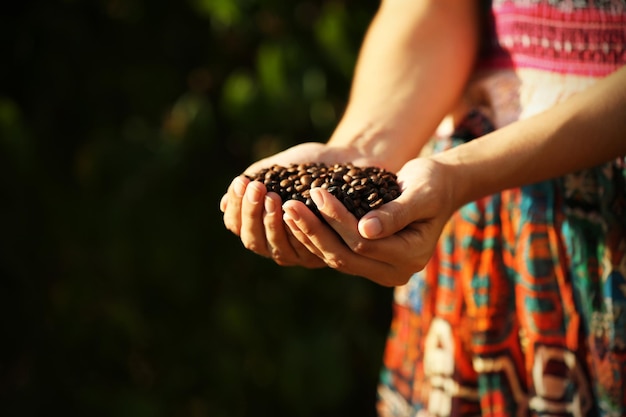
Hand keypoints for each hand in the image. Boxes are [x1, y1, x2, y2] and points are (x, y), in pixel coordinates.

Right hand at [220, 142, 379, 266]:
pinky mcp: (328, 255)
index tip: (241, 182)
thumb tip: (223, 204)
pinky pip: (309, 249)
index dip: (236, 208)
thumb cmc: (309, 165)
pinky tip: (294, 210)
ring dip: (272, 223)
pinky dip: (299, 230)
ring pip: (279, 250)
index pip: (238, 227)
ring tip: (272, 196)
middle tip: (256, 187)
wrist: (349, 159)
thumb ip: (253, 184)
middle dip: (251, 214)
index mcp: (262, 228)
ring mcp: (304, 255)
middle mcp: (280, 246)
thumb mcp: (277, 169)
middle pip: (255, 242)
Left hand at [281, 157, 456, 285]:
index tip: (316, 192)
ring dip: (309, 235)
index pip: (363, 242)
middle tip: (288, 205)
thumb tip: (366, 230)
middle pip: (345, 256)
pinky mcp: (367, 263)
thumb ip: (397, 213)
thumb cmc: (432, 184)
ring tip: (286, 210)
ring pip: (336, 258)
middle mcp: (394, 272)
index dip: (337, 219)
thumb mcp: (421, 193)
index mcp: (411, 257)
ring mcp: (379, 271)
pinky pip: (336, 254)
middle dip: (314, 230)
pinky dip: (315, 237)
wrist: (439, 190)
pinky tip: (295, 219)